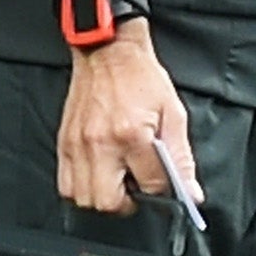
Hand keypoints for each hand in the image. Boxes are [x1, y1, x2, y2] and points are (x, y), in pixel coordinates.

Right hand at [56, 19, 202, 214]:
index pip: (149, 185)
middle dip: (128, 203)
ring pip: (84, 199)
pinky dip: (83, 188)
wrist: (109, 52)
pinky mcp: (64, 144)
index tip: (165, 186)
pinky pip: (66, 185)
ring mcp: (78, 145)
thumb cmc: (141, 77)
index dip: (162, 191)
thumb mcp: (173, 112)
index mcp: (132, 134)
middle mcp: (101, 143)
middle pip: (109, 202)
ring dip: (104, 197)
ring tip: (119, 179)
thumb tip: (190, 191)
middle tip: (138, 186)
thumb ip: (181, 157)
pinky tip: (100, 173)